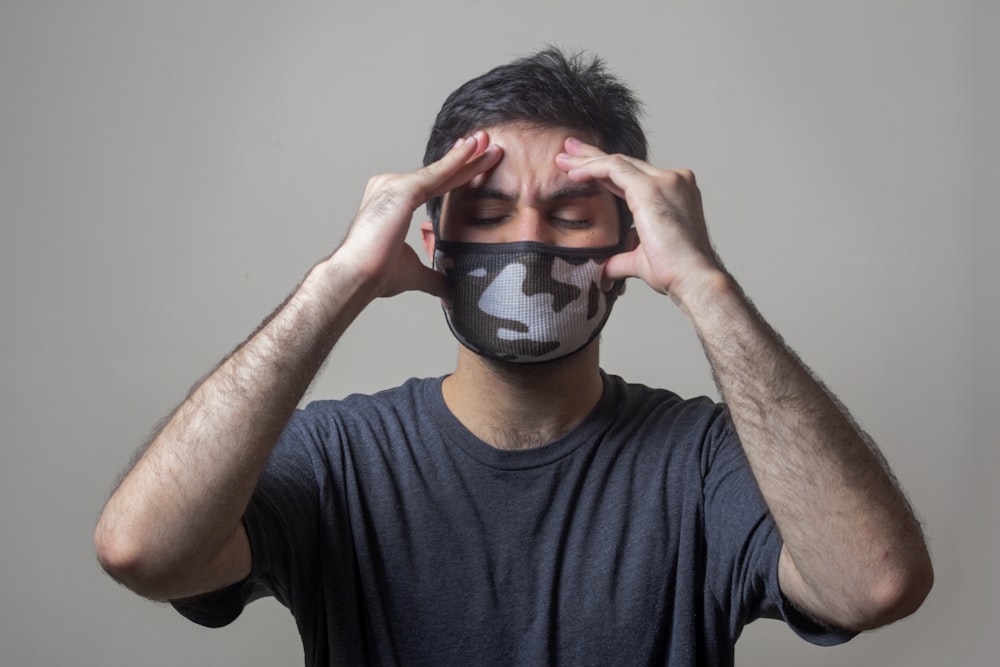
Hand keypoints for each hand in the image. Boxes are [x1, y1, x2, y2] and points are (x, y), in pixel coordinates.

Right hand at [338, 131, 501, 298]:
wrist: (358, 278)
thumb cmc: (375, 274)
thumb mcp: (414, 272)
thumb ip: (433, 276)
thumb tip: (448, 290)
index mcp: (392, 203)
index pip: (433, 186)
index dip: (456, 175)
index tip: (475, 162)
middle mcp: (390, 188)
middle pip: (438, 174)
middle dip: (466, 159)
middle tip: (489, 142)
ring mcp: (393, 185)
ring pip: (440, 171)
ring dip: (467, 156)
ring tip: (489, 142)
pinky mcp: (401, 190)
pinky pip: (436, 173)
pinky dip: (456, 161)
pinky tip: (473, 149)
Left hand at [555, 138, 722, 302]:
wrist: (693, 279)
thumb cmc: (675, 272)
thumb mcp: (640, 259)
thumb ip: (620, 258)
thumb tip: (603, 270)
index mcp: (673, 193)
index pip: (632, 176)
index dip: (605, 171)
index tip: (581, 169)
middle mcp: (672, 180)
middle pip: (624, 163)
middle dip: (592, 157)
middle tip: (568, 149)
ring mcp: (665, 180)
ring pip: (617, 162)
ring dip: (586, 160)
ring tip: (562, 158)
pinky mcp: (651, 187)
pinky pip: (614, 168)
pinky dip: (592, 169)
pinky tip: (574, 173)